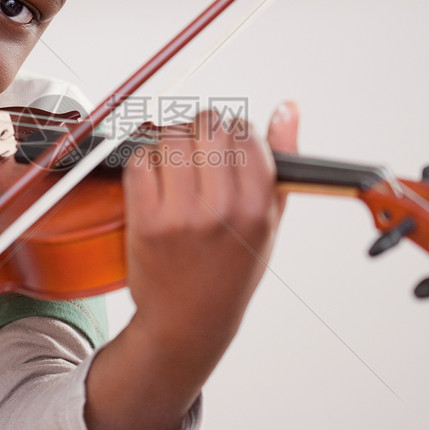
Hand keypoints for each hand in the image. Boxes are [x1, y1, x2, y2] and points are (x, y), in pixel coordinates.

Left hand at [84, 104, 298, 429]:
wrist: (188, 321)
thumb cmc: (232, 267)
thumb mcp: (269, 220)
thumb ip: (282, 160)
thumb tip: (288, 108)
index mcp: (258, 208)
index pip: (246, 134)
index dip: (235, 131)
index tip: (229, 146)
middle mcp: (222, 211)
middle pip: (207, 125)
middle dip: (202, 128)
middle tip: (199, 148)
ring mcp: (181, 217)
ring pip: (171, 138)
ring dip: (171, 143)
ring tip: (178, 166)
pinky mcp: (145, 222)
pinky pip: (140, 162)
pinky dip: (145, 162)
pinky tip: (156, 182)